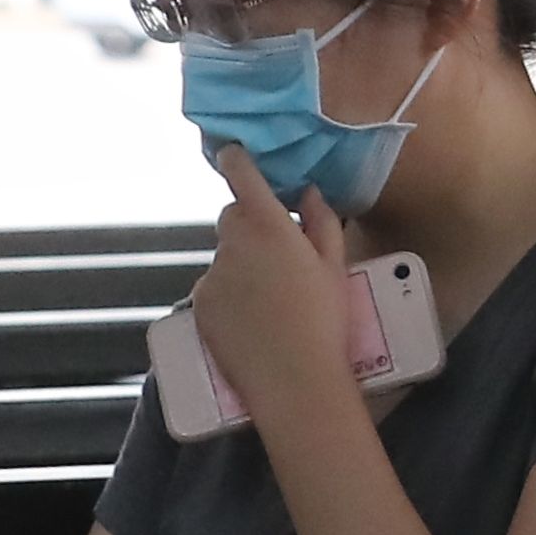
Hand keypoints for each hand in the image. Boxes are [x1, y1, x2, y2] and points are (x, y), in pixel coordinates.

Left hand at [192, 144, 353, 419]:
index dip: (238, 160)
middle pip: (232, 217)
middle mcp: (232, 243)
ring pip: (224, 257)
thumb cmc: (325, 320)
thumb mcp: (335, 267)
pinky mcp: (199, 306)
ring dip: (241, 265)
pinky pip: (213, 289)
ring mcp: (211, 276)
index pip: (241, 175)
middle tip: (280, 254)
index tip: (235, 154)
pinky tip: (253, 321)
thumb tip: (308, 193)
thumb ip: (321, 222)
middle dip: (251, 225)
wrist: (295, 381)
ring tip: (270, 301)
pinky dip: (228, 296)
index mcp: (268, 226)